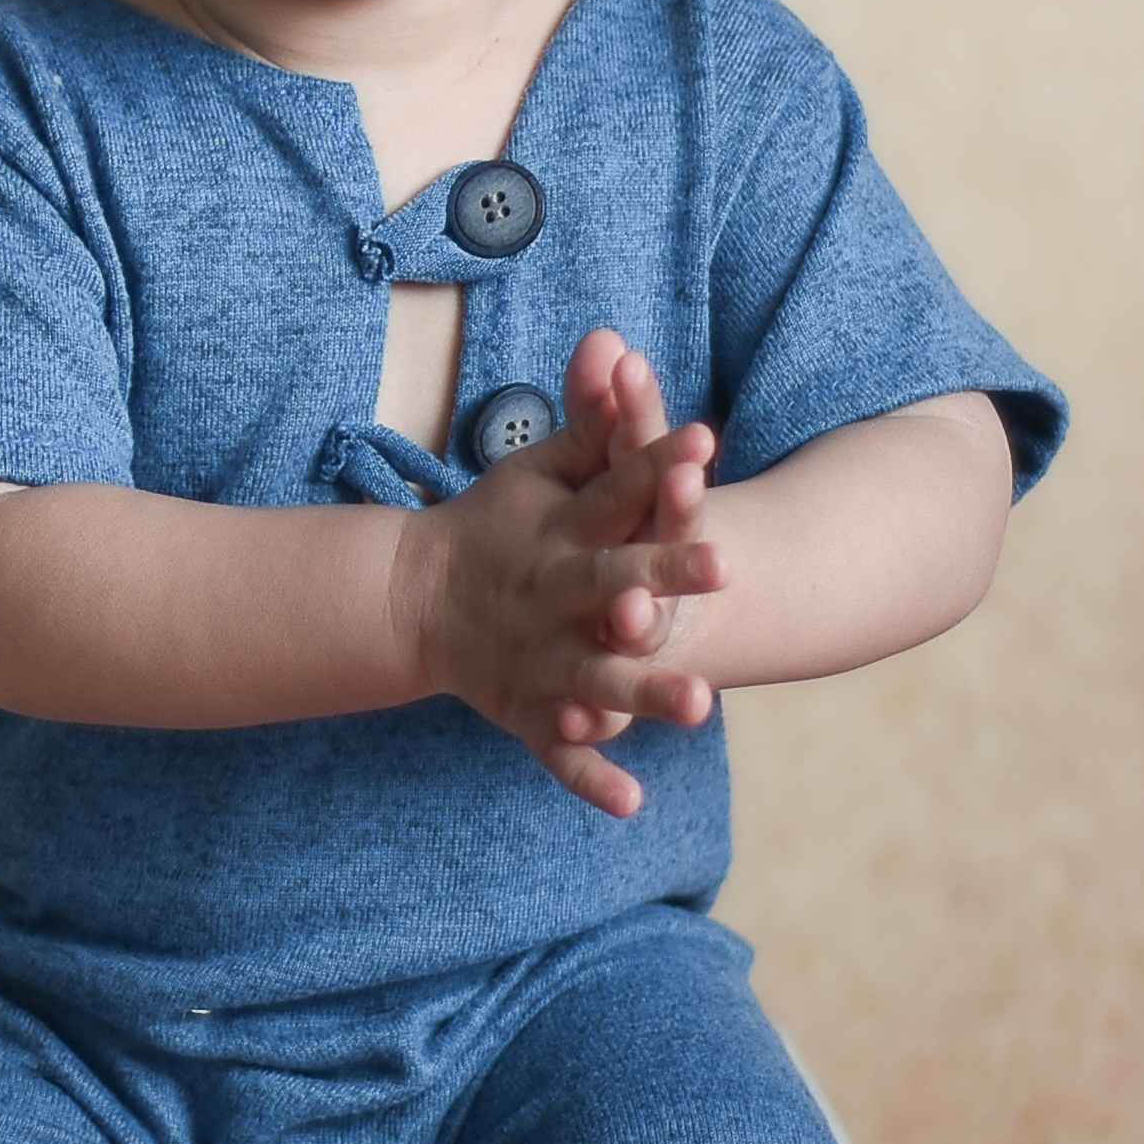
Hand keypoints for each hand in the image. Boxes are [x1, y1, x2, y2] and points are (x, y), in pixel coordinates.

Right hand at [395, 330, 726, 817]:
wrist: (415, 599)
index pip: (613, 489)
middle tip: (728, 563)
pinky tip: (634, 802)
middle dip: (665, 573)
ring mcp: (538, 659)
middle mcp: (550, 594)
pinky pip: (559, 753)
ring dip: (645, 691)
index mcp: (560, 531)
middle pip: (611, 579)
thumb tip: (618, 341)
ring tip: (705, 704)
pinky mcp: (528, 713)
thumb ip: (589, 420)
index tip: (708, 438)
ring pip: (597, 677)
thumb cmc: (497, 526)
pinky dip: (591, 779)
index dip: (657, 463)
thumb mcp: (536, 470)